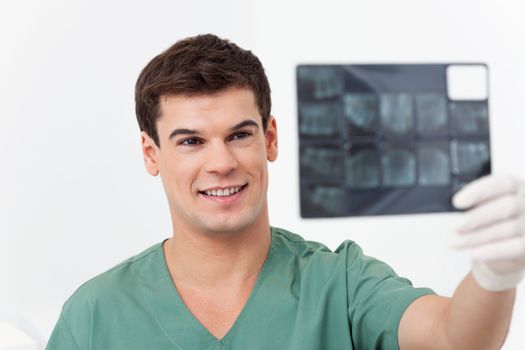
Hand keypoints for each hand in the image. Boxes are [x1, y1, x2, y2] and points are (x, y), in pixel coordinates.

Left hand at [451, 174, 524, 291]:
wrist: (506, 247)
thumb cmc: (492, 220)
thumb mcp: (484, 206)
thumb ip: (473, 203)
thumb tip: (453, 211)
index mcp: (516, 188)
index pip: (503, 184)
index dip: (480, 191)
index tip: (458, 202)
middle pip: (507, 206)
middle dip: (477, 217)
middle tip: (455, 226)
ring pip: (507, 229)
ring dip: (477, 237)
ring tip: (456, 242)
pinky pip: (515, 248)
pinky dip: (492, 250)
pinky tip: (474, 252)